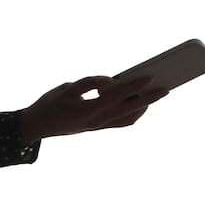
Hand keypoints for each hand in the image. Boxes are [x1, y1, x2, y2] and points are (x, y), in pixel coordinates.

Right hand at [19, 75, 167, 141]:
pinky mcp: (99, 128)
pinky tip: (140, 102)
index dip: (135, 86)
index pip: (119, 96)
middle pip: (131, 109)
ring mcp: (100, 126)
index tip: (151, 77)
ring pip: (130, 118)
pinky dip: (134, 113)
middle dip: (150, 98)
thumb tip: (109, 80)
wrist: (37, 127)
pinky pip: (122, 122)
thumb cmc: (50, 104)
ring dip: (144, 106)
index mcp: (91, 109)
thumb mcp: (66, 88)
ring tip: (156, 93)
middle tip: (167, 87)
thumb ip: (88, 82)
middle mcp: (99, 120)